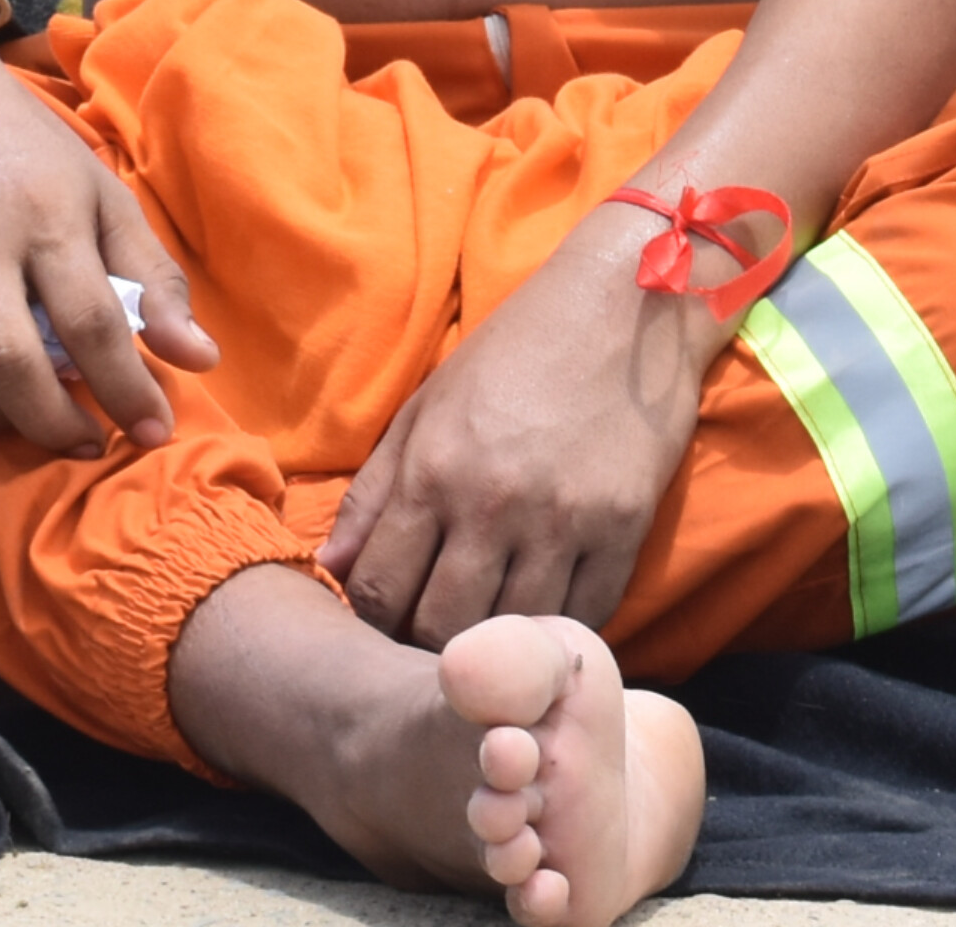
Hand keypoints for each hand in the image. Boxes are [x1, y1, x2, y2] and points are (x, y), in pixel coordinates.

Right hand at [0, 41, 215, 455]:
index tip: (154, 429)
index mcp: (45, 210)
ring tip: (35, 416)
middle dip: (56, 424)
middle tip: (91, 440)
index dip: (128, 388)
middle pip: (10, 363)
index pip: (92, 321)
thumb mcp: (100, 192)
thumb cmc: (22, 148)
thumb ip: (152, 276)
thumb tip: (201, 358)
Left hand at [321, 237, 707, 644]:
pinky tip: (547, 619)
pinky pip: (583, 617)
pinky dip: (559, 630)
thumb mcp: (429, 404)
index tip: (385, 625)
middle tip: (434, 646)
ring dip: (497, 650)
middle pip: (441, 630)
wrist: (626, 305)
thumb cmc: (516, 350)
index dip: (372, 623)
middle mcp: (492, 503)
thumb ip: (375, 491)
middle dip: (427, 649)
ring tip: (491, 643)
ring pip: (511, 636)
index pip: (379, 591)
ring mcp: (562, 522)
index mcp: (434, 468)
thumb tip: (330, 568)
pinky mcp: (623, 531)